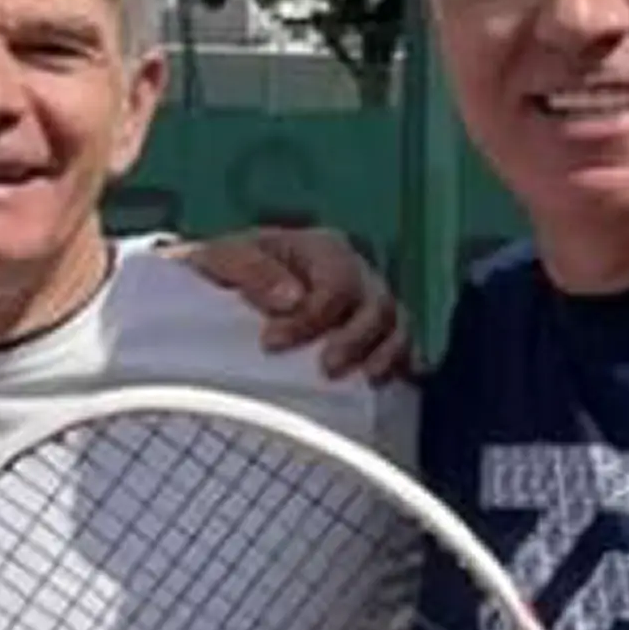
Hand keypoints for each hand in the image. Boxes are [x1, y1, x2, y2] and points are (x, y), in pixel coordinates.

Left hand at [185, 223, 413, 383]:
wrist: (230, 283)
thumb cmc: (227, 268)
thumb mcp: (225, 258)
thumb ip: (253, 271)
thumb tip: (292, 299)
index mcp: (324, 248)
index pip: (336, 283)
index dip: (311, 317)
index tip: (270, 344)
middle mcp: (356, 271)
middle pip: (377, 304)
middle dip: (355, 339)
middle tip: (327, 370)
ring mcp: (369, 302)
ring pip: (397, 324)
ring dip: (387, 353)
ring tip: (368, 380)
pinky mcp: (373, 331)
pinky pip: (402, 345)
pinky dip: (404, 361)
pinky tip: (398, 381)